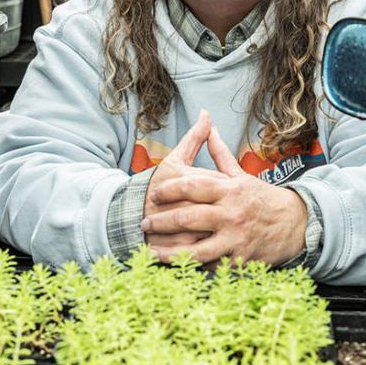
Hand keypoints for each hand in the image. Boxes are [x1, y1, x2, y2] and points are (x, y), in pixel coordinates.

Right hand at [142, 111, 222, 251]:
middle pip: (217, 208)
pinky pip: (198, 250)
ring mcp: (178, 226)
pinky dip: (210, 251)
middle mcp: (183, 201)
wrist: (129, 213)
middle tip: (236, 215)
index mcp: (186, 179)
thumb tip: (207, 114)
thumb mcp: (175, 160)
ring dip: (221, 233)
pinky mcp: (174, 246)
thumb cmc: (158, 185)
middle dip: (228, 212)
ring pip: (209, 230)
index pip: (218, 184)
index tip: (230, 194)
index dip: (227, 190)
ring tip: (230, 232)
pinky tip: (218, 250)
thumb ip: (195, 138)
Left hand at [142, 124, 307, 266]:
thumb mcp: (241, 175)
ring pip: (195, 249)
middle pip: (187, 217)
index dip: (169, 190)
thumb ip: (219, 154)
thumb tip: (207, 125)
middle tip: (144, 222)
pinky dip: (192, 267)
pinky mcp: (240, 260)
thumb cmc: (262, 199)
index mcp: (229, 190)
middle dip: (161, 221)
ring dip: (168, 252)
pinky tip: (176, 267)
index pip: (192, 186)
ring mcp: (235, 239)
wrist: (296, 224)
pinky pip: (211, 266)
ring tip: (150, 250)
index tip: (154, 194)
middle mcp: (231, 214)